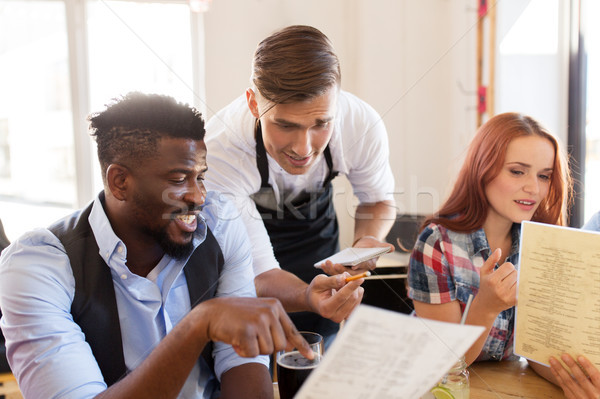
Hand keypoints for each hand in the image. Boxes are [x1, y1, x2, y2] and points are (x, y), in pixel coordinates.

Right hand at [196, 297, 312, 358]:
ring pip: (267, 351)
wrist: (211, 313)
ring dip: (253, 349)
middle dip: (265, 347)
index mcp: (275, 305)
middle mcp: (270, 310)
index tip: (311, 356)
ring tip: (242, 335)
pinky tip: (236, 340)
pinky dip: (243, 352)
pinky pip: (253, 353)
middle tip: (251, 337)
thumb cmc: (235, 316)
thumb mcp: (258, 314)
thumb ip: (274, 326)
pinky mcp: (248, 330)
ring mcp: (259, 319)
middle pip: (280, 345)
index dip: (301, 345)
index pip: (291, 329)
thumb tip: (290, 345)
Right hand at [305, 273, 363, 322]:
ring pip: (357, 298)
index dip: (351, 286)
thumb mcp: (318, 282)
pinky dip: (354, 291)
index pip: (342, 296)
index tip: (360, 278)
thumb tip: (344, 278)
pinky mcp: (349, 315)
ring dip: (353, 287)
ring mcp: (343, 317)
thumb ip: (331, 280)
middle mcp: (335, 317)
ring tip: (341, 284)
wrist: (314, 302)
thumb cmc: (315, 291)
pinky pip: (358, 300)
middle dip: (351, 284)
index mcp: (325, 309)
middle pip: (352, 298)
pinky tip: (345, 290)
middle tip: (345, 275)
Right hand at [476, 248, 516, 315]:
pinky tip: (515, 290)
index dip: (507, 267)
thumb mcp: (484, 272)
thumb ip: (491, 260)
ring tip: (509, 285)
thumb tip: (499, 250)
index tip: (503, 272)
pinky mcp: (515, 301)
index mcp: (492, 280)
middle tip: (506, 279)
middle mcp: (500, 289)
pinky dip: (521, 287)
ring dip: (517, 280)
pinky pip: (523, 288)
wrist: (486, 305)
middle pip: (516, 273)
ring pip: (521, 280)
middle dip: (512, 274)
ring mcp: (508, 296)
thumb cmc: (485, 285)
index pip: (509, 266)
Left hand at [550, 354, 599, 398]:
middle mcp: (592, 394)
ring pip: (569, 382)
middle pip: (580, 378)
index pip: (595, 376)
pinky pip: (564, 387)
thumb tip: (584, 360)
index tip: (580, 357)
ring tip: (553, 360)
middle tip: (564, 355)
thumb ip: (595, 376)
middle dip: (571, 365)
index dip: (588, 366)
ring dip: (560, 370)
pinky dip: (558, 376)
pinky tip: (553, 368)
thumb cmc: (597, 392)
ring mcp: (581, 397)